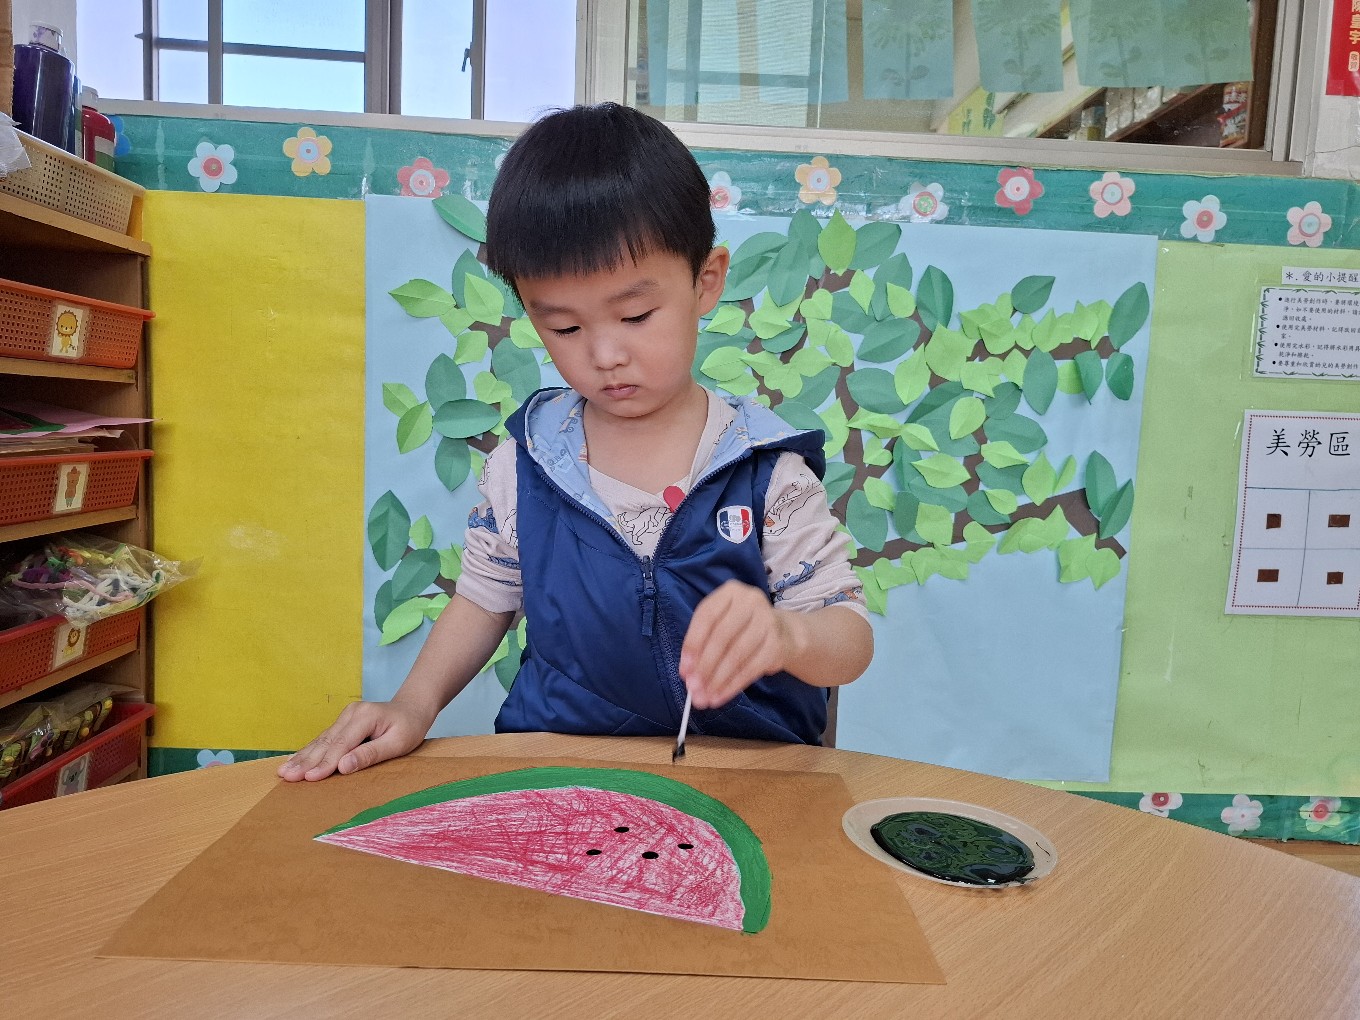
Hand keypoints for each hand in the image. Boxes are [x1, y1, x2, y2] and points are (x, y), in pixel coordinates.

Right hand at [276, 700, 434, 781]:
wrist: (413, 707)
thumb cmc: (410, 727)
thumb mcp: (398, 743)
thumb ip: (370, 754)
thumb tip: (343, 767)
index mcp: (365, 716)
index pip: (341, 744)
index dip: (324, 763)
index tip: (309, 778)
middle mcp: (351, 713)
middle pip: (326, 742)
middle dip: (305, 761)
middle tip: (286, 777)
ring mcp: (346, 716)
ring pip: (321, 740)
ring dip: (302, 757)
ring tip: (283, 772)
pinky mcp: (343, 721)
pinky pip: (324, 738)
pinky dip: (309, 750)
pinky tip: (295, 760)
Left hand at [679, 580, 798, 709]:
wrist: (781, 632)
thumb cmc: (740, 628)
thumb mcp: (720, 625)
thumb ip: (702, 643)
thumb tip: (688, 673)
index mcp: (730, 592)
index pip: (706, 616)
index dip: (692, 644)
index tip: (684, 670)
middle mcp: (750, 601)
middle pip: (722, 636)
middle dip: (705, 666)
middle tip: (693, 688)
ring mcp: (767, 621)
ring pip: (737, 654)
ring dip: (718, 680)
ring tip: (705, 698)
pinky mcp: (777, 644)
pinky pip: (752, 668)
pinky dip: (734, 685)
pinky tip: (721, 696)